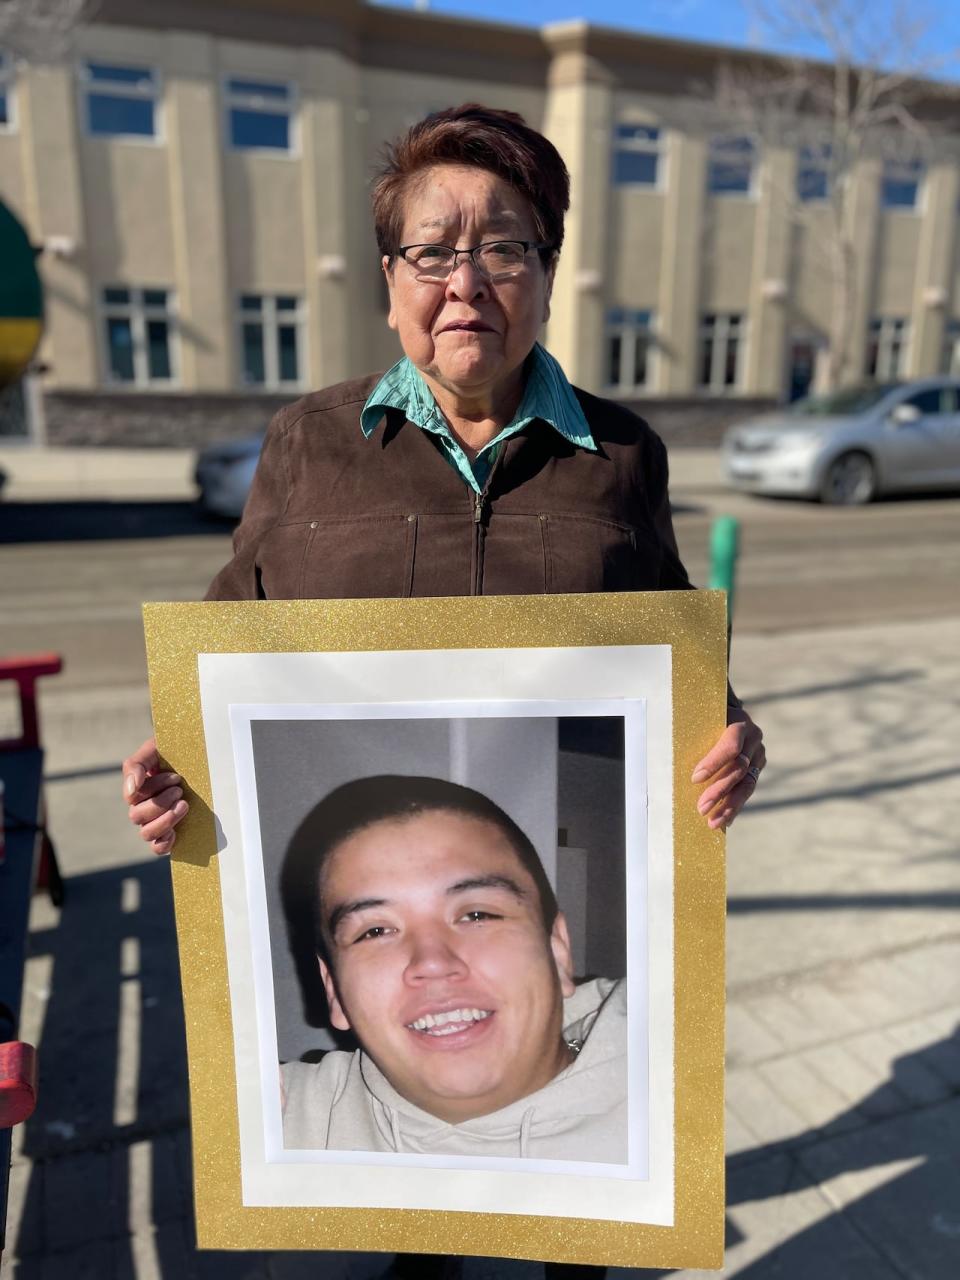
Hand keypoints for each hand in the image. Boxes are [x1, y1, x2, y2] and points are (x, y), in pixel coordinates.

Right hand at [122, 736, 187, 854]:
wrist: (204, 760)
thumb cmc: (177, 754)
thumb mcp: (155, 749)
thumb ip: (136, 764)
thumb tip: (131, 789)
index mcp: (138, 788)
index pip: (132, 797)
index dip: (152, 789)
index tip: (175, 777)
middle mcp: (144, 806)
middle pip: (137, 816)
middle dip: (160, 802)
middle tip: (180, 789)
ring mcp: (156, 821)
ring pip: (146, 833)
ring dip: (165, 819)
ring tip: (184, 804)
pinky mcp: (171, 833)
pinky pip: (158, 848)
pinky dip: (164, 842)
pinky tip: (175, 832)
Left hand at [691, 707, 764, 830]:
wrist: (727, 713)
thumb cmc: (705, 718)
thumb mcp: (701, 720)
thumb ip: (692, 734)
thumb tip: (662, 756)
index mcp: (739, 723)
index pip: (730, 746)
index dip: (714, 763)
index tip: (695, 778)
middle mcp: (753, 739)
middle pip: (738, 769)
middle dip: (719, 790)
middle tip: (701, 808)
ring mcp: (758, 755)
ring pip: (747, 784)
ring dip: (729, 806)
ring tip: (713, 823)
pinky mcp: (757, 769)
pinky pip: (747, 790)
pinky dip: (734, 806)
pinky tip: (724, 821)